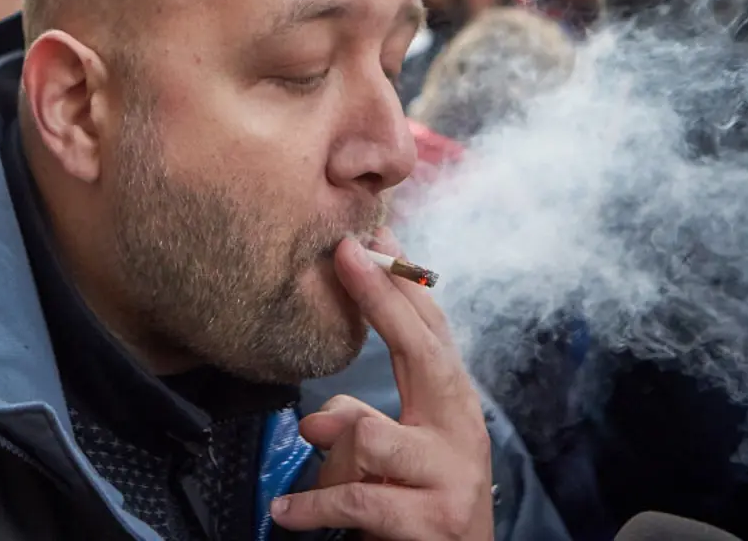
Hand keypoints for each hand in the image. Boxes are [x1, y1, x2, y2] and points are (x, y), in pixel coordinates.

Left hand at [272, 228, 493, 540]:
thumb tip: (320, 413)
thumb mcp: (405, 456)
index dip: (401, 281)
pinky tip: (287, 512)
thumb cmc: (427, 504)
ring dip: (332, 445)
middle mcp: (461, 429)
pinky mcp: (429, 519)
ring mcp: (450, 474)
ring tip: (314, 446)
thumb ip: (371, 422)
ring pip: (372, 434)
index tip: (372, 234)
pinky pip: (357, 498)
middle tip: (345, 254)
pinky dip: (312, 506)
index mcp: (454, 404)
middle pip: (421, 350)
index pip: (430, 331)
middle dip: (382, 297)